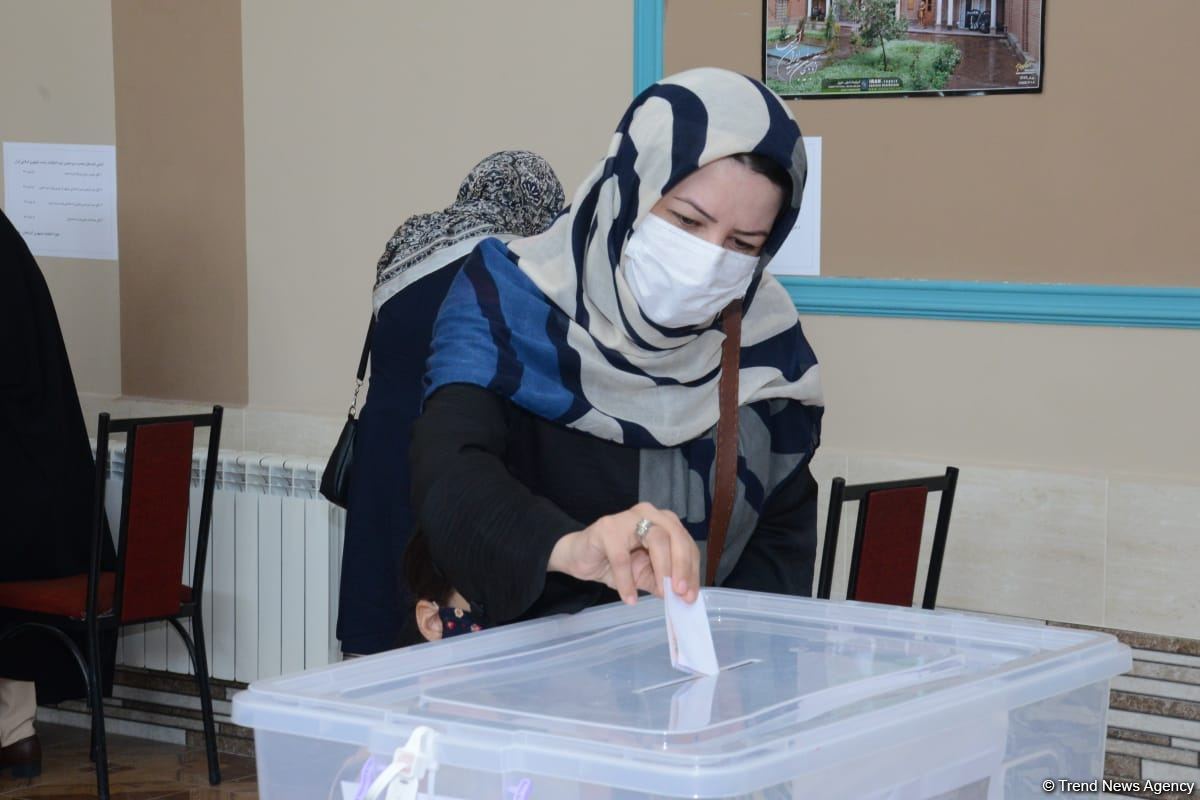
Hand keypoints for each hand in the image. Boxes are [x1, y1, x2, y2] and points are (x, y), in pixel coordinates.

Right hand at [548, 502, 700, 604]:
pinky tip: (630, 598)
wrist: (579, 557)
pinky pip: (622, 557)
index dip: (691, 570)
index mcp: (663, 522)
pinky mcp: (607, 528)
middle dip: (682, 566)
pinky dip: (627, 581)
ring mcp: (628, 518)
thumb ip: (663, 580)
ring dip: (663, 569)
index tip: (691, 595)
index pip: (685, 543)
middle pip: (676, 536)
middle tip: (681, 593)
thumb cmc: (615, 562)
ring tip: (662, 594)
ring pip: (656, 538)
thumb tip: (684, 596)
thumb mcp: (645, 574)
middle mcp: (649, 514)